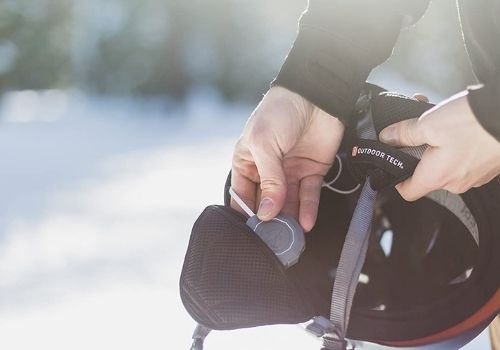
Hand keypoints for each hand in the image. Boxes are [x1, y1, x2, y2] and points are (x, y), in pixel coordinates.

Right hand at [231, 86, 343, 230]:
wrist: (314, 95)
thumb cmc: (278, 112)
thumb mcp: (264, 144)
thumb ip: (268, 180)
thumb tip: (267, 212)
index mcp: (247, 161)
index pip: (243, 194)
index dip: (248, 212)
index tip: (253, 230)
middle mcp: (267, 170)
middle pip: (266, 202)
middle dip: (270, 221)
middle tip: (274, 239)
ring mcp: (290, 172)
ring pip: (289, 202)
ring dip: (290, 219)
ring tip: (292, 237)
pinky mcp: (311, 171)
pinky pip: (308, 195)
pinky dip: (308, 209)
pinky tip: (307, 223)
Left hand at [379, 91, 499, 200]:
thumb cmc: (473, 123)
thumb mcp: (428, 124)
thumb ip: (404, 134)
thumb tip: (387, 138)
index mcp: (437, 177)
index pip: (408, 192)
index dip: (396, 180)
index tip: (392, 166)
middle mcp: (456, 182)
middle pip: (425, 174)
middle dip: (416, 151)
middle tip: (413, 130)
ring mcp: (474, 176)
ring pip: (445, 163)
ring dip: (435, 143)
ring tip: (434, 120)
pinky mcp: (486, 166)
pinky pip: (463, 158)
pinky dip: (454, 143)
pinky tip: (455, 123)